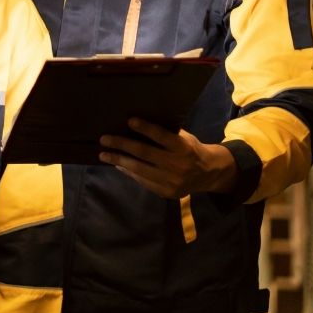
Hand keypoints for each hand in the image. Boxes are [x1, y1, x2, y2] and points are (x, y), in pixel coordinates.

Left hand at [98, 118, 236, 198]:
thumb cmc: (191, 150)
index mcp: (183, 148)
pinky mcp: (166, 192)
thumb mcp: (185, 138)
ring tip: (103, 154)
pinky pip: (143, 181)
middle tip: (104, 139)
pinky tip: (118, 165)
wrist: (208, 175)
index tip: (129, 120)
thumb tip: (138, 124)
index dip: (145, 128)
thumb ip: (167, 134)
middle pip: (144, 153)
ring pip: (139, 169)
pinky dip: (128, 172)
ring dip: (118, 160)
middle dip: (122, 145)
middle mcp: (177, 165)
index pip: (161, 136)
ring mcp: (171, 181)